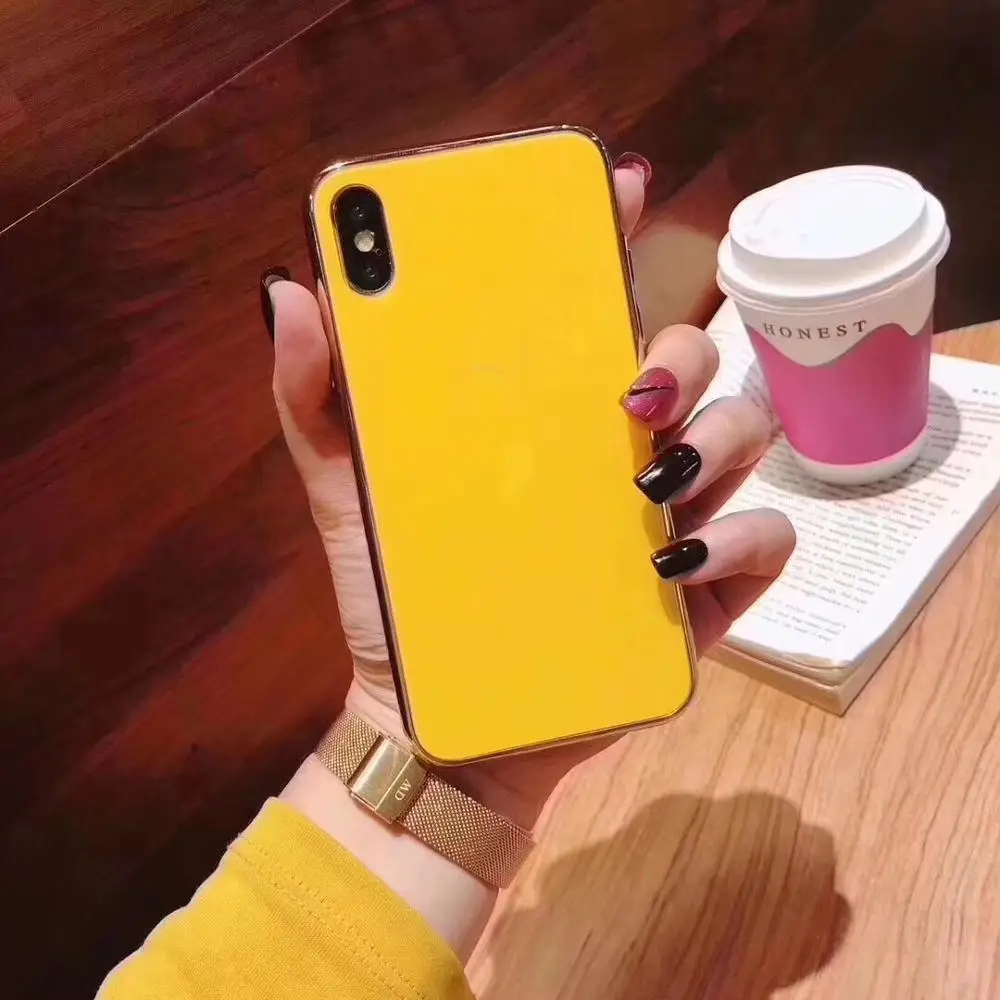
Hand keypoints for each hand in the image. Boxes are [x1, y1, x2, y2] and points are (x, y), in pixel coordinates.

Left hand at [265, 158, 794, 827]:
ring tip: (646, 481)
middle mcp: (618, 453)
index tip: (623, 190)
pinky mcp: (701, 596)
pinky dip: (737, 540)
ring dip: (715, 440)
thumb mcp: (348, 497)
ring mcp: (669, 521)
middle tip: (626, 390)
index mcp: (544, 418)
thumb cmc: (401, 604)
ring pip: (743, 436)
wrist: (441, 723)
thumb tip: (292, 291)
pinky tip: (673, 561)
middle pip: (691, 360)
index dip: (617, 239)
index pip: (594, 308)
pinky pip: (761, 544)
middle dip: (680, 353)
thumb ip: (317, 401)